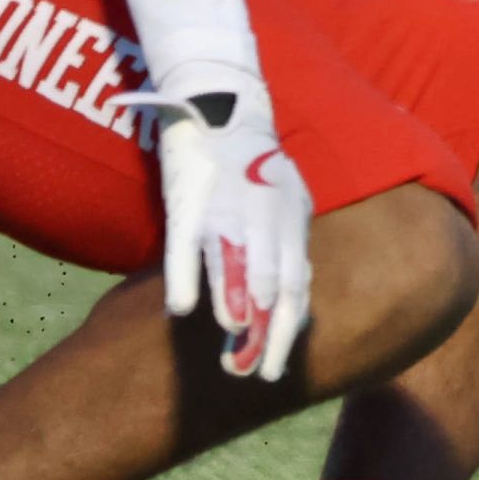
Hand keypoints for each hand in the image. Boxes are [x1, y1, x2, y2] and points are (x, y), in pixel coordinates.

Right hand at [155, 86, 312, 381]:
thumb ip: (287, 243)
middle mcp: (267, 216)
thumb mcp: (284, 201)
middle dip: (270, 330)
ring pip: (240, 261)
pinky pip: (188, 243)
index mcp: (290, 218)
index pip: (298, 281)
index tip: (279, 366)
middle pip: (277, 280)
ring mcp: (230, 208)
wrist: (223, 106)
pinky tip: (180, 309)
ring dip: (237, 305)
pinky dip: (185, 276)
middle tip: (259, 374)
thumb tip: (287, 297)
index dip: (289, 325)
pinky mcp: (192, 200)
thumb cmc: (252, 164)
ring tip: (234, 346)